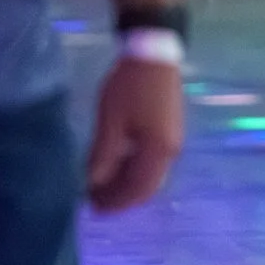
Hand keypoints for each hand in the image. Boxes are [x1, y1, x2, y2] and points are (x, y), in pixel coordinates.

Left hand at [85, 54, 184, 211]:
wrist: (154, 56)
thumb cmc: (130, 88)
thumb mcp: (111, 122)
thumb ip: (103, 156)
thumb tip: (93, 184)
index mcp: (157, 151)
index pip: (136, 189)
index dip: (115, 202)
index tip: (92, 208)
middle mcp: (170, 153)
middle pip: (146, 187)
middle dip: (121, 197)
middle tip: (94, 201)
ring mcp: (172, 143)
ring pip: (150, 176)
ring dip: (127, 184)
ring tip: (101, 185)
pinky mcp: (169, 134)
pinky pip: (152, 163)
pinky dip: (134, 171)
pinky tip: (117, 166)